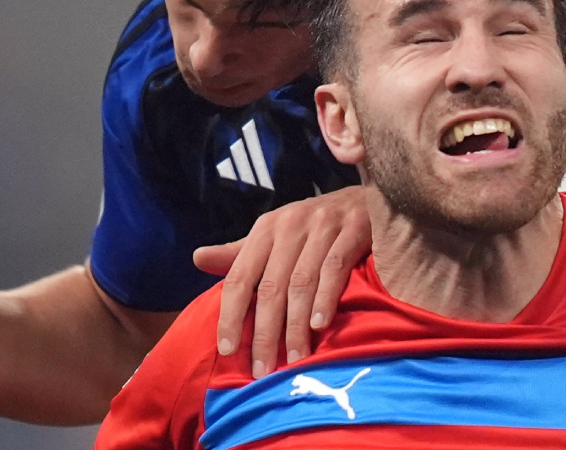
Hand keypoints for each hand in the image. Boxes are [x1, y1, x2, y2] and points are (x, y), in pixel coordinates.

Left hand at [193, 185, 370, 377]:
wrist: (368, 197)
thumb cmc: (316, 226)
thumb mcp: (276, 234)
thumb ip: (240, 253)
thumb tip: (197, 258)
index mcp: (267, 228)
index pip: (240, 276)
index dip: (230, 315)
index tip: (227, 351)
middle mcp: (291, 224)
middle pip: (271, 286)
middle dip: (264, 332)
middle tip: (262, 368)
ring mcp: (323, 225)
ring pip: (301, 282)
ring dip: (295, 325)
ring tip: (293, 358)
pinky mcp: (354, 228)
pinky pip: (334, 267)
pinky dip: (325, 298)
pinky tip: (318, 325)